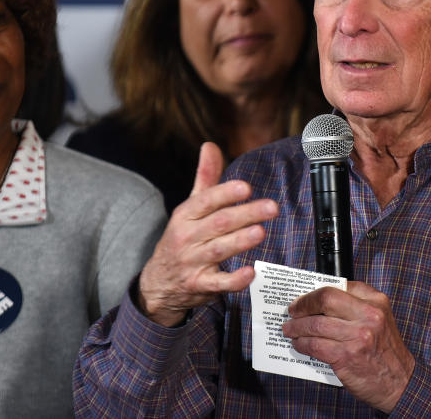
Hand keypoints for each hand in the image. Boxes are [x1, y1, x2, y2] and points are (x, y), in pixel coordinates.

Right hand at [138, 142, 277, 326]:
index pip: (205, 201)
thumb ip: (205, 178)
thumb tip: (210, 145)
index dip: (225, 193)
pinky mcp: (200, 285)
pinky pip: (218, 283)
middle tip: (271, 207)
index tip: (246, 187)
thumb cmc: (182, 238)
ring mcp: (193, 262)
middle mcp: (187, 237)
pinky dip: (234, 279)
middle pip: (218, 223)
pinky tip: (250, 272)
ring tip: (260, 232)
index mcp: (185, 215)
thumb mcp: (189, 208)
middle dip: (245, 214)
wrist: (159, 282)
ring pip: (218, 250)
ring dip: (240, 241)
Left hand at [283, 281, 414, 412]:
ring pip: (316, 324)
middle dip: (303, 305)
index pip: (339, 287)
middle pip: (325, 299)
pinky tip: (299, 344)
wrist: (400, 382)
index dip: (315, 292)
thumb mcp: (380, 319)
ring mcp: (358, 336)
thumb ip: (356, 306)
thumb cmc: (385, 351)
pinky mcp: (346, 356)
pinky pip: (315, 346)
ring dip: (297, 327)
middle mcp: (369, 315)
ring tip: (290, 329)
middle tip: (292, 311)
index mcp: (376, 301)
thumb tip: (319, 302)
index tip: (304, 299)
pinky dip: (303, 344)